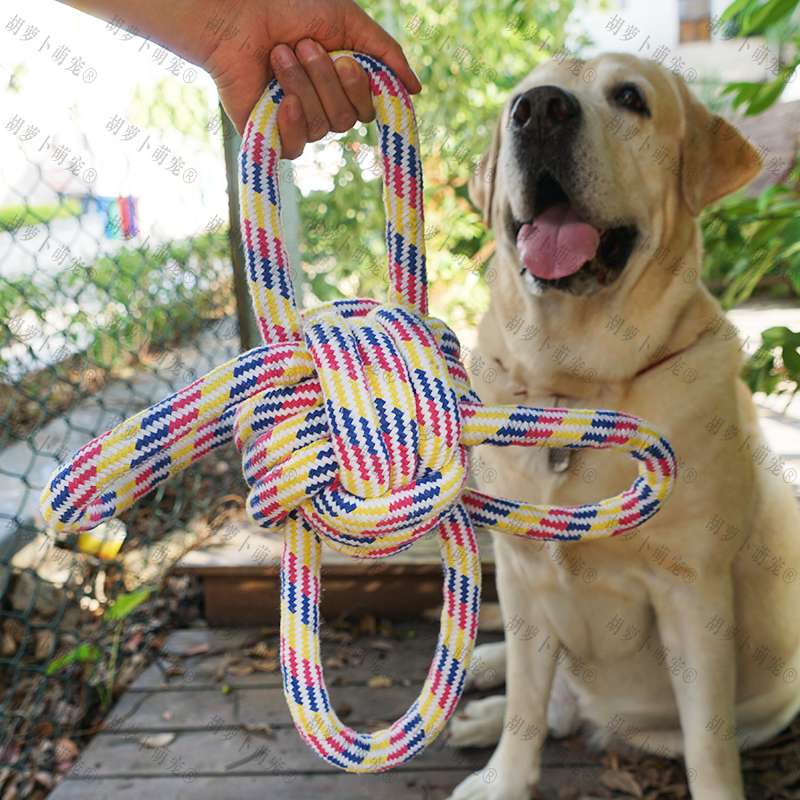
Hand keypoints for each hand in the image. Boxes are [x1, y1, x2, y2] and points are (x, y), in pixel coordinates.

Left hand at [203, 0, 420, 153]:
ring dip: (301, 85)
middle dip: (325, 80)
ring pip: (320, 127)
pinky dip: (292, 122)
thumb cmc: (290, 9)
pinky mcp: (272, 135)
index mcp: (343, 84)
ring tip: (278, 54)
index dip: (360, 90)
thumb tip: (416, 90)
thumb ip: (387, 54)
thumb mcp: (349, 22)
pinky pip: (297, 148)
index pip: (368, 110)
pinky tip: (280, 100)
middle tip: (303, 46)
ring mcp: (298, 123)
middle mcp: (323, 107)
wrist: (237, 15)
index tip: (346, 60)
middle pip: (345, 120)